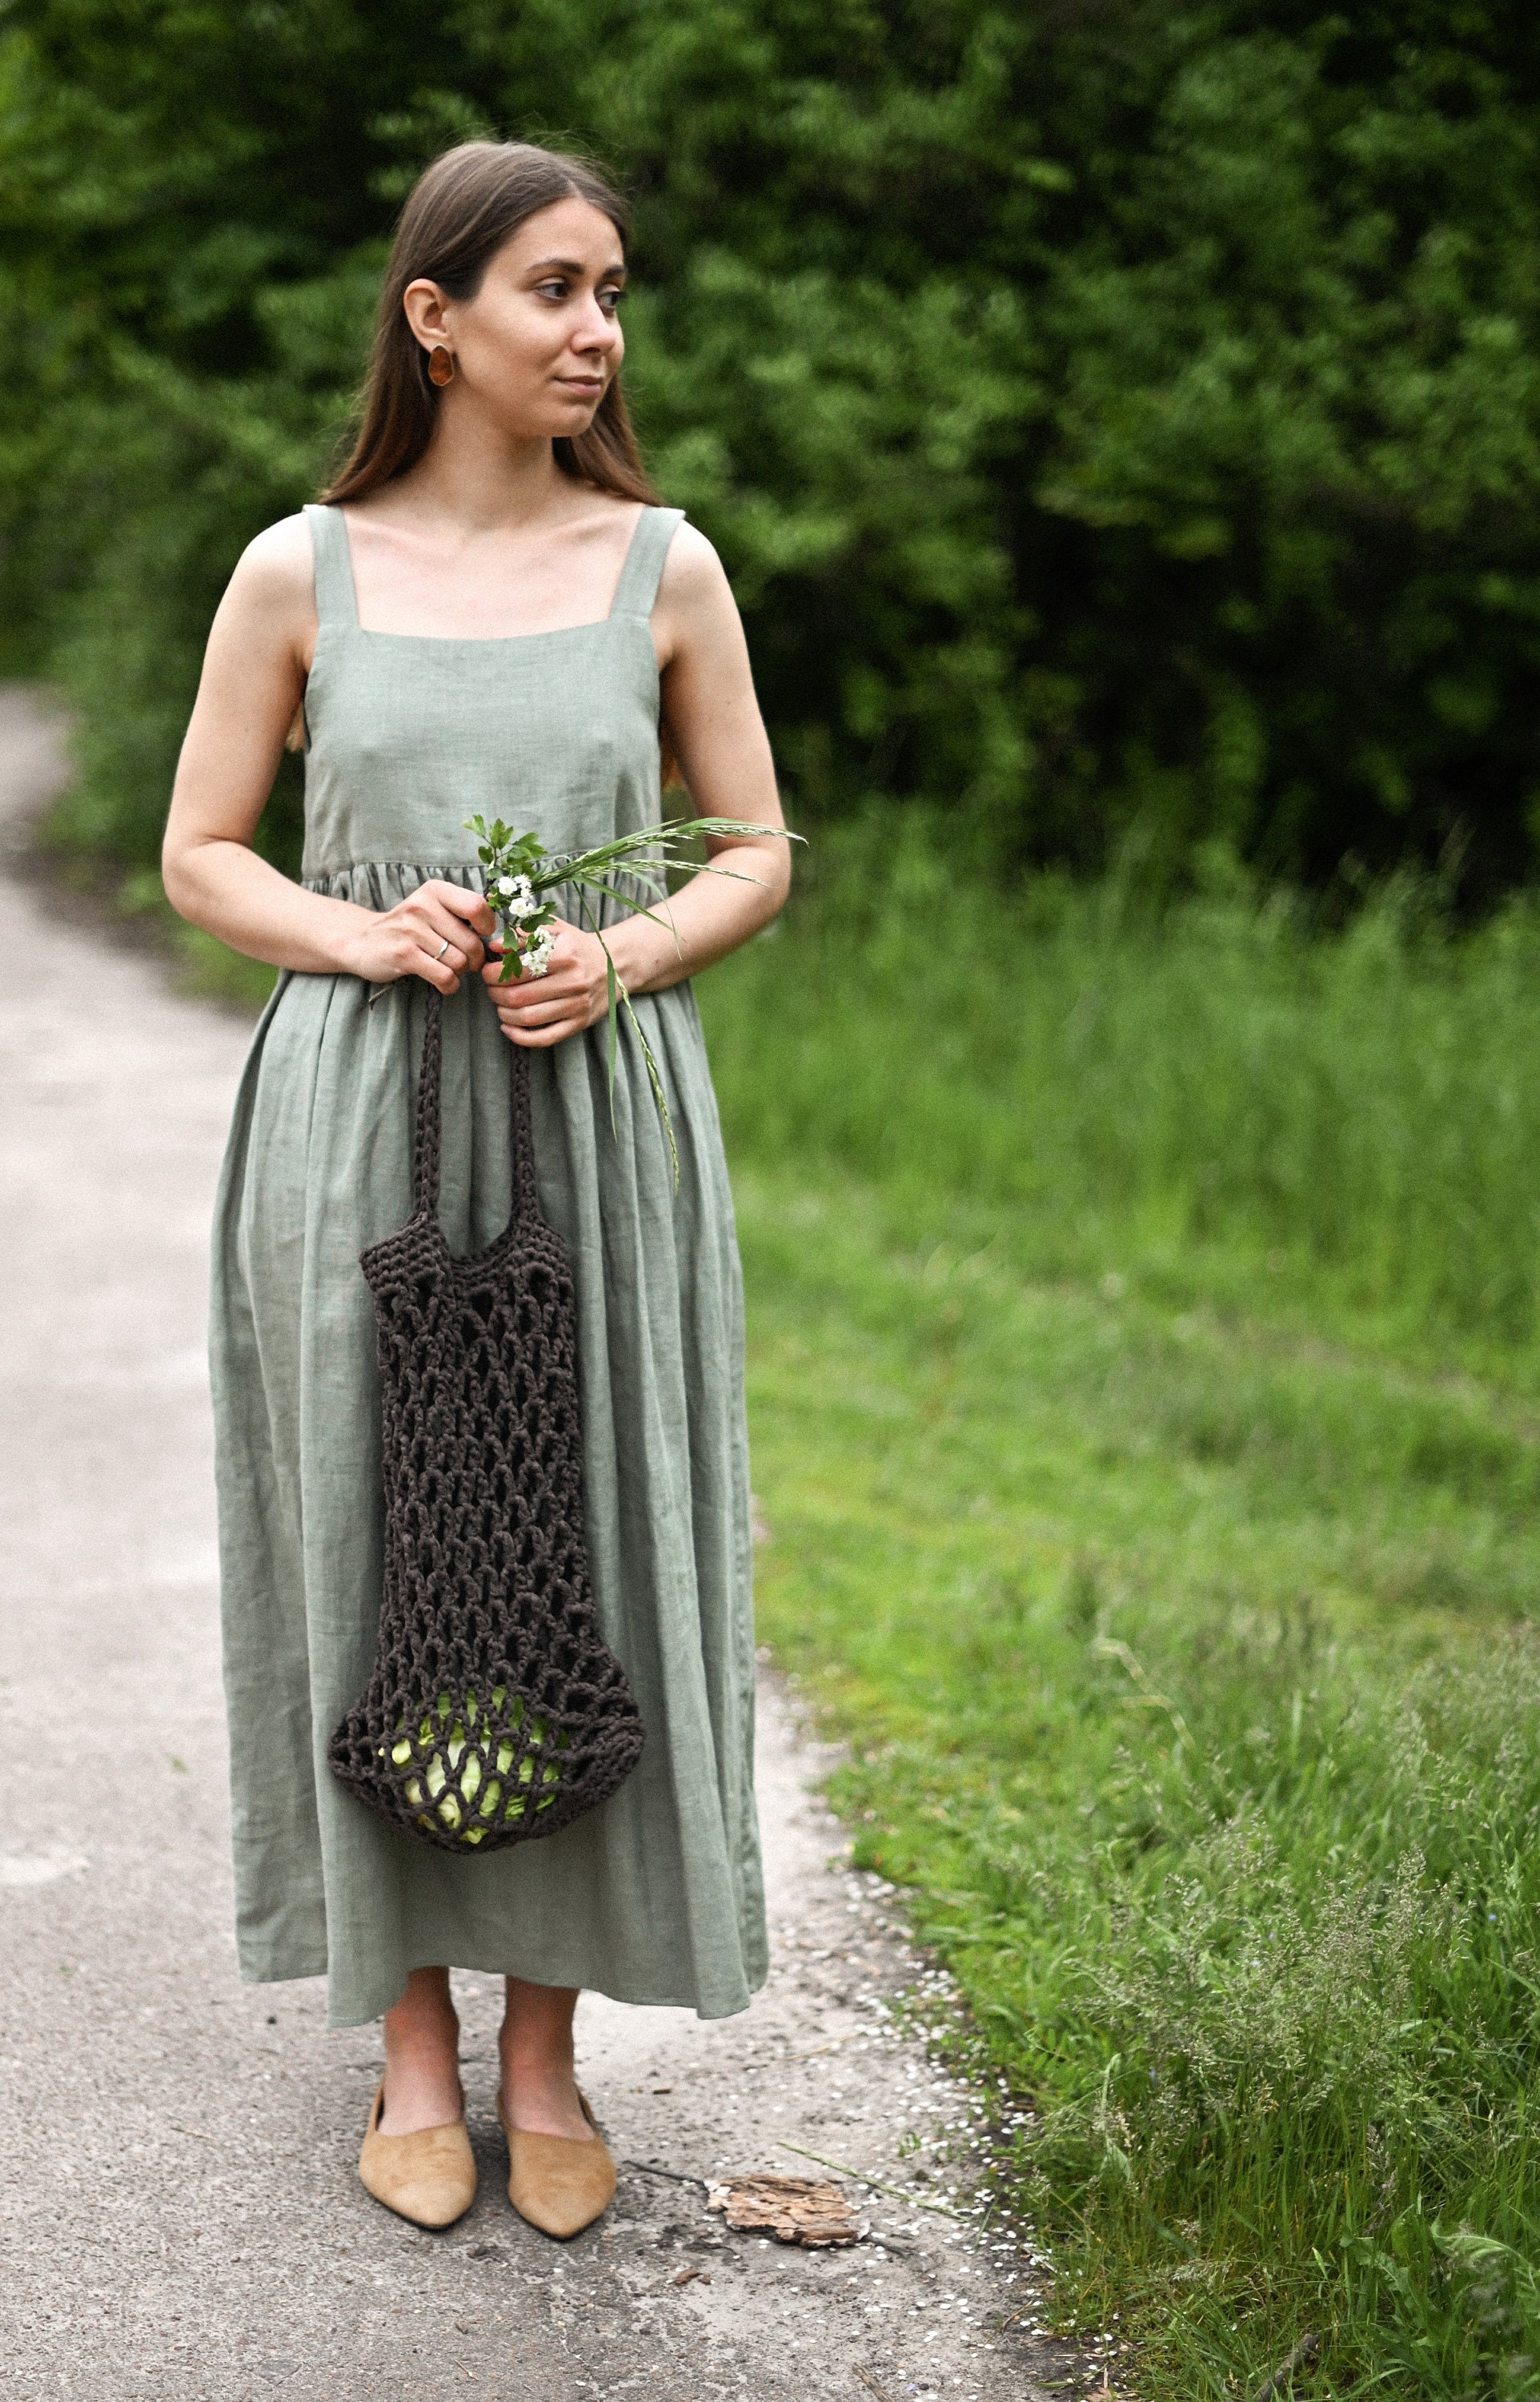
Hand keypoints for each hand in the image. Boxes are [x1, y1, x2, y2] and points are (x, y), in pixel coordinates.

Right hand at [338, 879, 494, 992]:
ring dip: (460, 973)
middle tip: (465, 962)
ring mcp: (411, 930)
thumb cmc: (409, 928)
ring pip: (459, 962)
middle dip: (475, 959)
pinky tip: (443, 982)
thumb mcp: (432, 907)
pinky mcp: (403, 955)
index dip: (487, 927)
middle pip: (472, 941)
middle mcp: (422, 905)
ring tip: (449, 969)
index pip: (478, 906)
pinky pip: (444, 976)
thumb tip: (501, 925)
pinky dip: (449, 985)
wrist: (363, 941)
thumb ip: (462, 910)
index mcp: (435, 890)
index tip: (480, 935)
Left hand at [481, 920, 614, 1047]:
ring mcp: (577, 1005)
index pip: (518, 969)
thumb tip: (494, 946)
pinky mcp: (579, 1023)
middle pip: (520, 996)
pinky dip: (521, 1037)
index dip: (493, 973)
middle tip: (491, 989)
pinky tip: (508, 1028)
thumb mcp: (555, 930)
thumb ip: (523, 933)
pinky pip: (546, 1038)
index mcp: (564, 955)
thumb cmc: (578, 946)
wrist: (616, 965)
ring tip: (500, 1005)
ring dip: (504, 1014)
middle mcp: (573, 982)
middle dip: (496, 994)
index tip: (486, 971)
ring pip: (529, 1018)